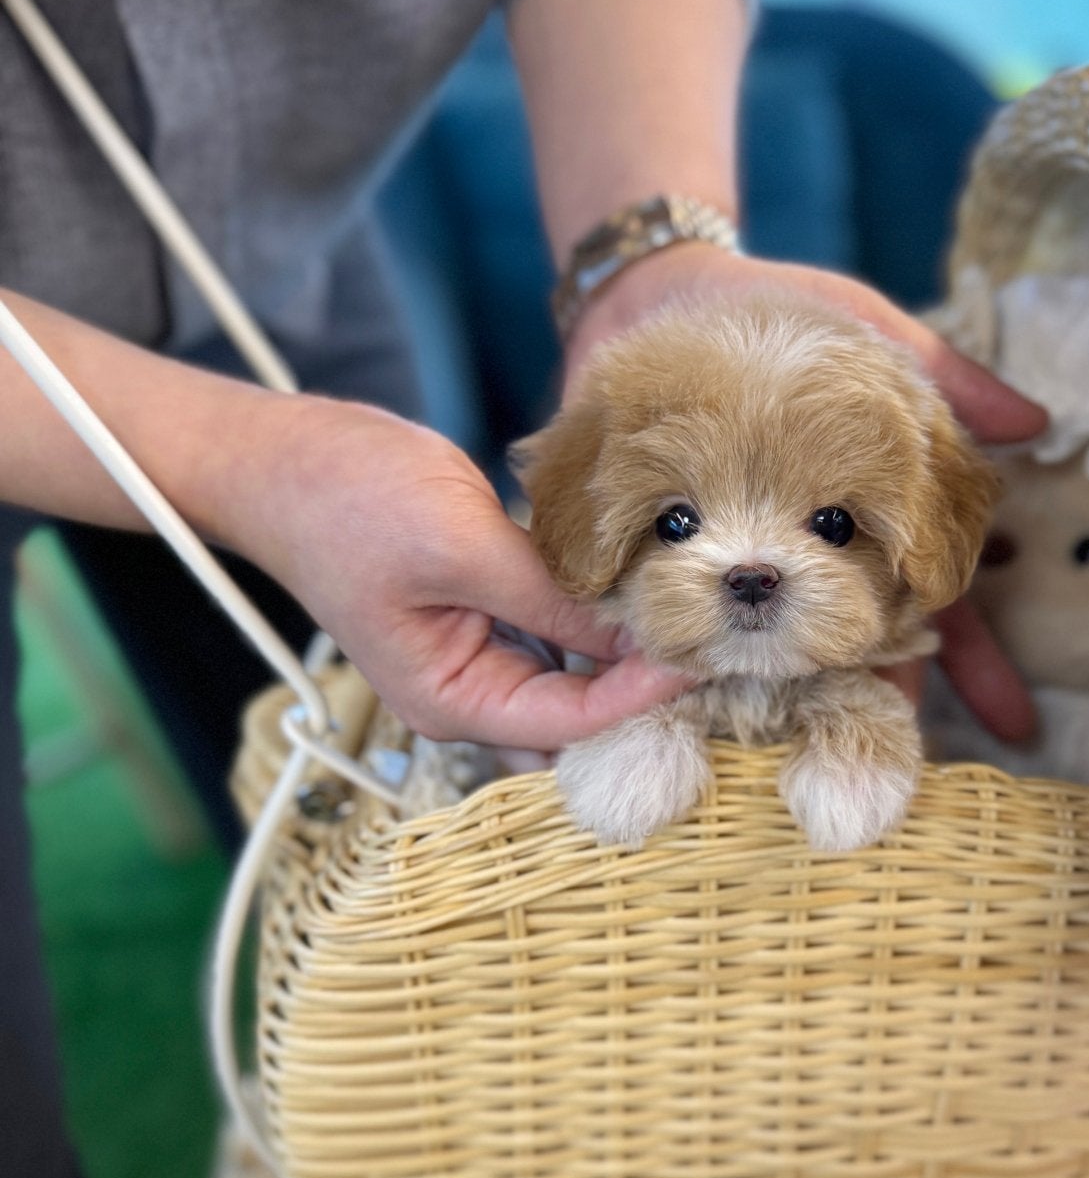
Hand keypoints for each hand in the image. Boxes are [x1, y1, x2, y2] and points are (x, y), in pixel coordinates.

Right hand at [224, 395, 689, 747]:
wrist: (284, 454)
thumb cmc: (350, 501)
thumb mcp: (462, 547)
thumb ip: (553, 600)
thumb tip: (643, 635)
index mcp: (452, 700)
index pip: (574, 722)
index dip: (645, 694)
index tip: (704, 651)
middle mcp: (470, 690)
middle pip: (582, 713)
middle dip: (645, 685)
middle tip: (716, 639)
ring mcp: (481, 650)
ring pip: (579, 670)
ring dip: (629, 645)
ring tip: (695, 609)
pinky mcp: (491, 607)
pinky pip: (563, 625)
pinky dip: (602, 609)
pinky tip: (648, 579)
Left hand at [567, 245, 1041, 738]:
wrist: (659, 291)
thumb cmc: (777, 312)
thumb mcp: (867, 333)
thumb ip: (943, 378)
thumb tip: (1031, 423)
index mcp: (858, 528)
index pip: (930, 608)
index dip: (973, 664)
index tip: (1011, 723)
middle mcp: (799, 564)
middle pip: (849, 659)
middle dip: (879, 718)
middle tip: (898, 789)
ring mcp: (728, 569)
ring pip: (763, 661)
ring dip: (782, 710)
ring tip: (810, 785)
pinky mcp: (654, 560)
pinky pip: (666, 627)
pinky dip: (668, 668)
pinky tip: (672, 721)